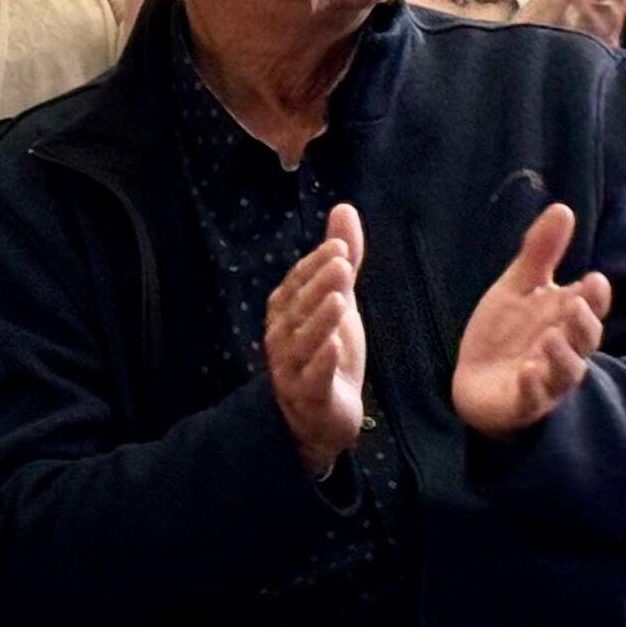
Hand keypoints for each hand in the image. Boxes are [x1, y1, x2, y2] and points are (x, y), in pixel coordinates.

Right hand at [263, 204, 366, 477]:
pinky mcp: (310, 397)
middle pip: (298, 308)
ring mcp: (291, 370)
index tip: (339, 248)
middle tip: (343, 264)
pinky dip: (322, 363)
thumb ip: (340, 259)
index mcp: (285, 313)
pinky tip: (337, 347)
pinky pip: (313, 379)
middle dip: (319, 285)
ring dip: (319, 320)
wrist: (322, 418)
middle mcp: (282, 339)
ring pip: (303, 342)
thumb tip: (344, 208)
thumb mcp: (338, 301)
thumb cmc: (327, 353)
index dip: (314, 265)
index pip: (295, 284)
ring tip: (340, 300)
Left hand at [451, 200, 611, 439]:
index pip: (589, 306)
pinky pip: (533, 399)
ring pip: (565, 372)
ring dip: (562, 356)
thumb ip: (540, 253)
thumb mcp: (518, 287)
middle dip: (583, 324)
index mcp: (564, 320)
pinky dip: (533, 387)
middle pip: (584, 340)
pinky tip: (527, 373)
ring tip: (552, 338)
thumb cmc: (507, 333)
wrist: (476, 380)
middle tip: (576, 305)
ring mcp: (546, 379)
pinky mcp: (523, 403)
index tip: (593, 279)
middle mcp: (563, 350)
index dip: (594, 296)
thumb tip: (563, 208)